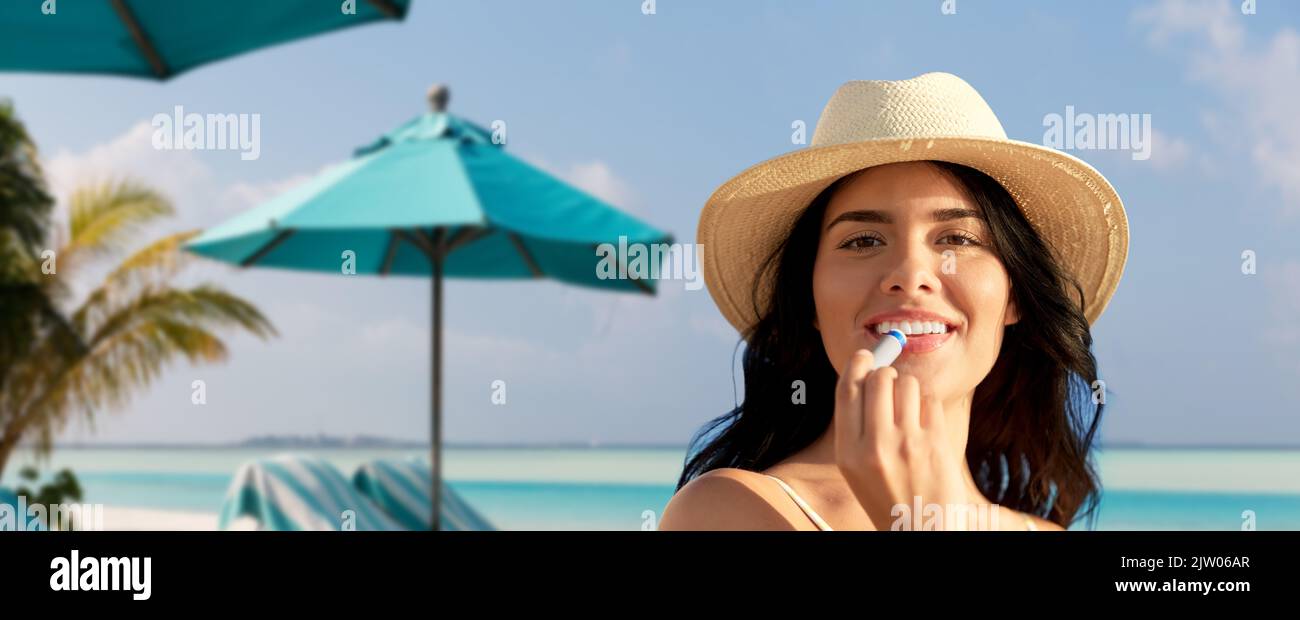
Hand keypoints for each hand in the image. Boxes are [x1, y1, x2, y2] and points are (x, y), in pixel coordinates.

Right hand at [833, 348, 975, 530]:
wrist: (921, 529)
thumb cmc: (888, 494)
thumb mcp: (856, 467)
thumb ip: (856, 425)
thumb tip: (866, 372)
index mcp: (847, 452)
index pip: (846, 391)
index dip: (856, 365)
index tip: (864, 356)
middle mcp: (874, 446)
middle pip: (878, 379)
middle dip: (885, 374)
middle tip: (890, 385)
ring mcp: (907, 444)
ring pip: (906, 384)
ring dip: (908, 389)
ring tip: (909, 410)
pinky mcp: (935, 443)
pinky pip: (930, 401)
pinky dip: (927, 405)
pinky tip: (925, 424)